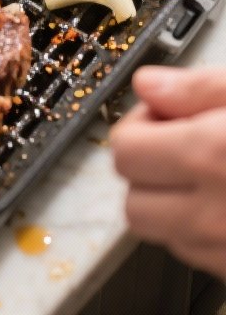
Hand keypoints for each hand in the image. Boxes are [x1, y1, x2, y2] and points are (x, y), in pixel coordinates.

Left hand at [110, 65, 225, 279]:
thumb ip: (199, 88)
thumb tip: (147, 84)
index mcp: (211, 156)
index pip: (124, 150)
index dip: (142, 125)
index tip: (166, 116)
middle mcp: (212, 213)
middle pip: (132, 200)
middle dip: (150, 168)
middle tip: (185, 144)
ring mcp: (223, 250)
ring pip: (159, 232)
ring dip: (172, 202)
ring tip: (208, 173)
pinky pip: (194, 256)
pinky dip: (199, 230)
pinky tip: (224, 201)